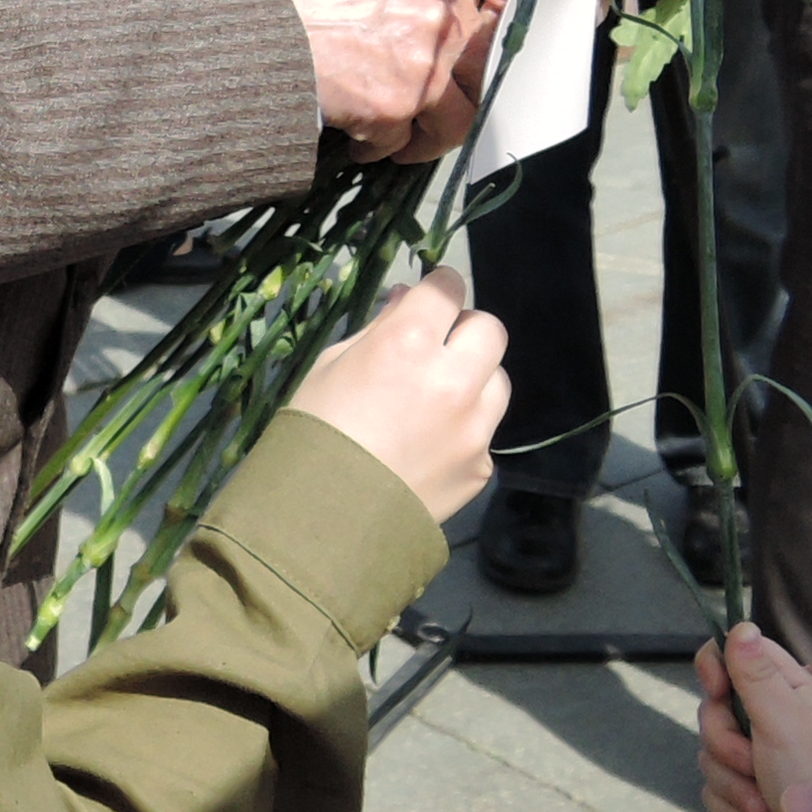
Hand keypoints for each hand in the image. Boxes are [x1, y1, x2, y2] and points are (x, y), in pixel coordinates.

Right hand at [268, 0, 495, 163]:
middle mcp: (439, 26)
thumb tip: (404, 16)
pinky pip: (399, 144)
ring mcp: (422, 72)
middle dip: (451, 102)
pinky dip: (378, 150)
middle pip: (474, 79)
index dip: (459, 60)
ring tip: (396, 144)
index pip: (475, 30)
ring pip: (450, 123)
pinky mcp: (394, 110)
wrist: (258, 29)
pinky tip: (356, 145)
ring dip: (423, 139)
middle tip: (430, 117)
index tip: (446, 76)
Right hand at [287, 267, 507, 519]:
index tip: (432, 297)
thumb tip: (407, 301)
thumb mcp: (331, 367)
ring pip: (498, 381)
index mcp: (407, 344)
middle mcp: (453, 380)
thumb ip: (378, 330)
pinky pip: (484, 432)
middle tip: (439, 346)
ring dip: (474, 380)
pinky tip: (430, 447)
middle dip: (465, 330)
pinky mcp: (481, 466)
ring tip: (437, 401)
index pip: (447, 289)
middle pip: (489, 329)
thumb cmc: (313, 433)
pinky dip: (465, 430)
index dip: (440, 287)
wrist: (323, 524)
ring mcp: (474, 427)